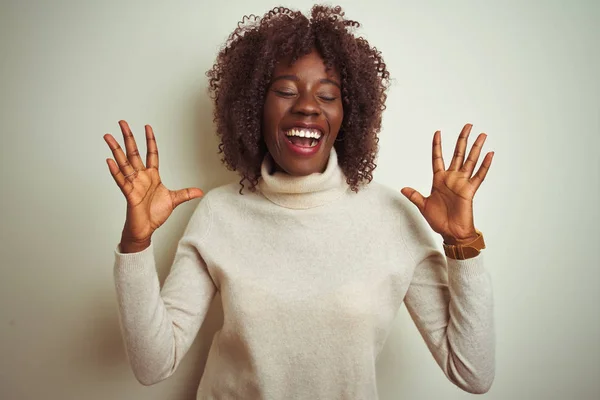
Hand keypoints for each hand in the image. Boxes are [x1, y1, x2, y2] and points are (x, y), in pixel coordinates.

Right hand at [104, 120, 203, 251]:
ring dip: (116, 149)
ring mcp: (133, 184)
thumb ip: (186, 193)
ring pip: (123, 163)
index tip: (147, 127)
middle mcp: (141, 177)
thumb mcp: (174, 200)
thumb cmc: (155, 214)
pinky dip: (115, 171)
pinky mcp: (129, 194)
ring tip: (108, 136)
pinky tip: (109, 160)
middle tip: (122, 122)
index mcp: (152, 176)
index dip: (150, 140)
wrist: (146, 229)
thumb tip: (200, 191)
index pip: (151, 153)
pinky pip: (121, 180)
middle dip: (128, 137)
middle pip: (134, 153)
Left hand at [400, 123, 493, 244]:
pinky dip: (484, 165)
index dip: (437, 145)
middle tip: (468, 125)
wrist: (451, 233)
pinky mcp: (470, 190)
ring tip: (482, 135)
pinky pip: (479, 176)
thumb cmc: (439, 220)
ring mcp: (462, 183)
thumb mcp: (423, 206)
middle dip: (462, 139)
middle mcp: (452, 178)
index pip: (438, 158)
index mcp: (439, 180)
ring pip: (470, 161)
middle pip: (458, 154)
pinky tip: (489, 154)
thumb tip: (403, 189)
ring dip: (476, 148)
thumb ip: (415, 196)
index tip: (438, 132)